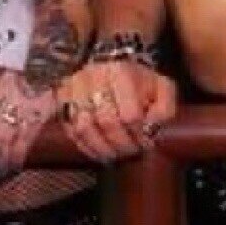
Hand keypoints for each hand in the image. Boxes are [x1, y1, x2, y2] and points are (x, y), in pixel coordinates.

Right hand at [54, 61, 176, 162]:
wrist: (113, 69)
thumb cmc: (140, 83)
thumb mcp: (162, 89)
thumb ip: (164, 108)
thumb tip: (151, 126)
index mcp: (121, 73)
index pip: (129, 113)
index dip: (138, 134)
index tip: (146, 143)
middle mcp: (94, 77)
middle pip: (105, 121)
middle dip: (121, 144)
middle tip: (131, 152)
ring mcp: (74, 87)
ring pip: (83, 128)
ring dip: (101, 148)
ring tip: (116, 155)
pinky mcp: (61, 100)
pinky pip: (69, 129)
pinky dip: (84, 146)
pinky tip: (99, 152)